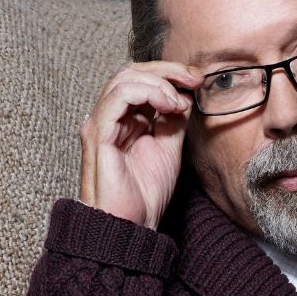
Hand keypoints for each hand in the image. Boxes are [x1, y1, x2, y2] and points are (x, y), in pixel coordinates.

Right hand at [79, 61, 203, 227]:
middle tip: (194, 79)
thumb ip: (173, 120)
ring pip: (124, 79)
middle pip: (132, 72)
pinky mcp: (99, 134)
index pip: (141, 79)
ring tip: (179, 101)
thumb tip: (185, 94)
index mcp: (124, 119)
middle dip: (167, 71)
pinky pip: (118, 98)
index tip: (197, 80)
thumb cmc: (145, 192)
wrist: (132, 224)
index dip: (170, 74)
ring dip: (158, 82)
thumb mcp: (169, 147)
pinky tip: (167, 105)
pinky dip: (147, 92)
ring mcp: (101, 124)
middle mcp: (109, 117)